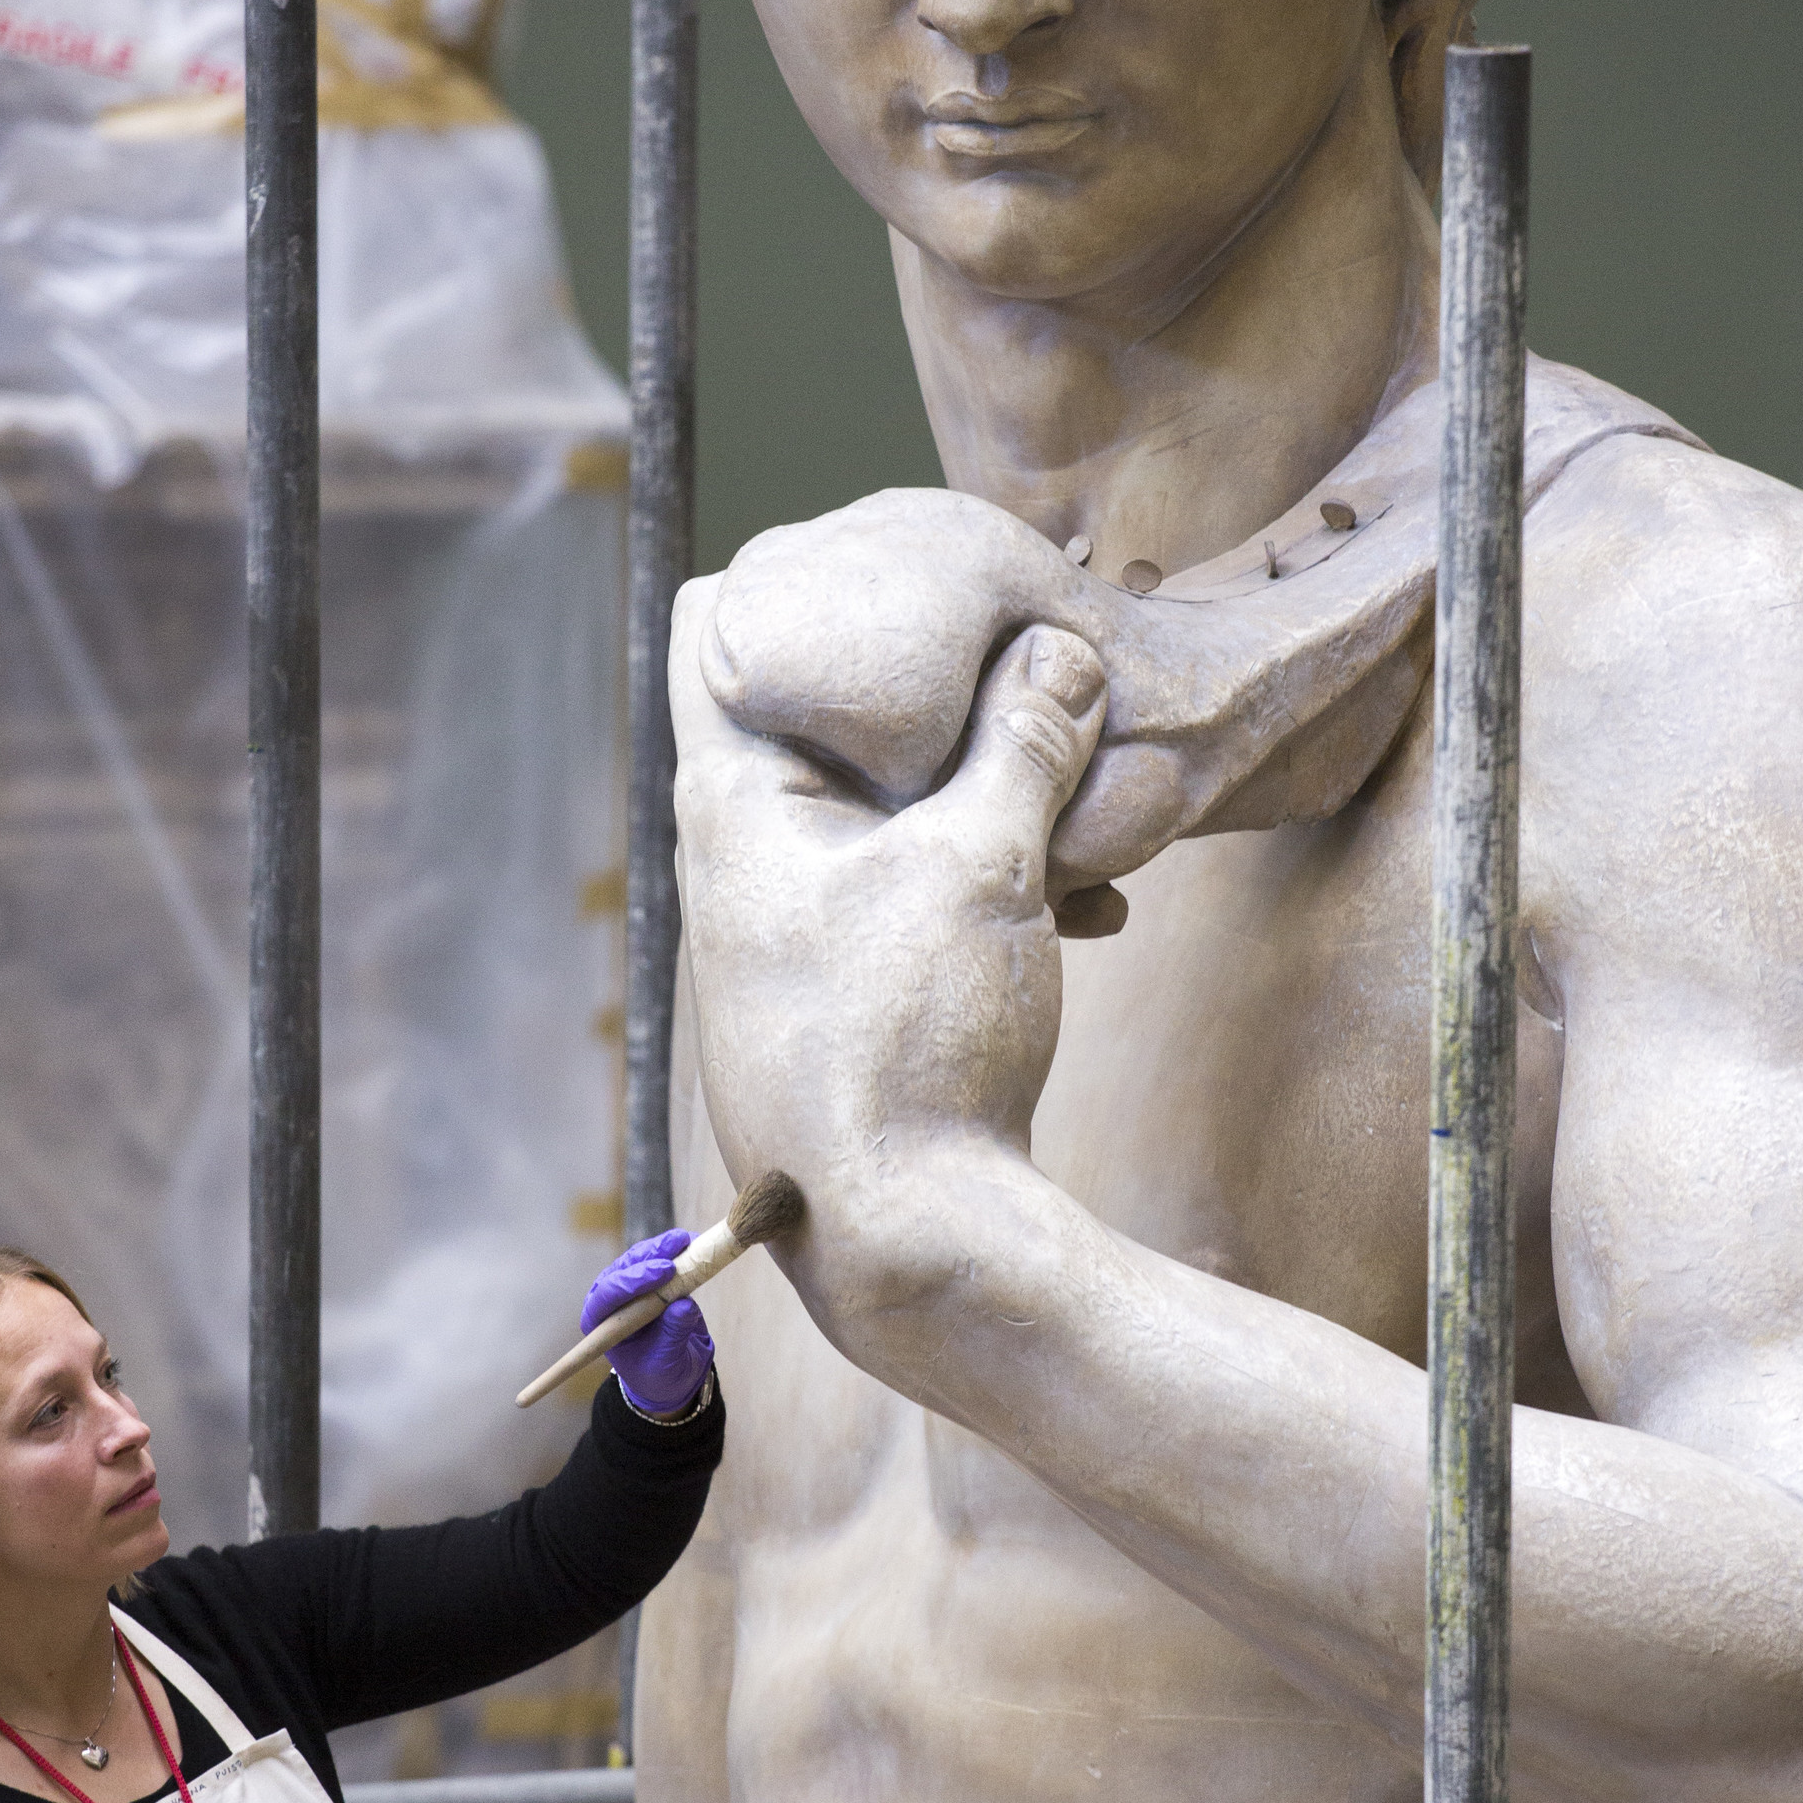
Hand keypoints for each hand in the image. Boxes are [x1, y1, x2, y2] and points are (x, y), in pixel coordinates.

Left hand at [582, 1231, 714, 1415]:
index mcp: (601, 1325)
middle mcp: (609, 1301)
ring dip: (663, 1246)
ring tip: (687, 1240)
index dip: (634, 1279)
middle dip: (651, 1255)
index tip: (665, 1271)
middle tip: (679, 1246)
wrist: (673, 1371)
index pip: (608, 1295)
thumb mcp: (667, 1362)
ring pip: (640, 1256)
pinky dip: (676, 1249)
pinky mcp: (650, 1278)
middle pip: (624, 1268)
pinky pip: (658, 1257)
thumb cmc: (660, 1374)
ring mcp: (629, 1286)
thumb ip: (672, 1336)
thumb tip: (684, 1306)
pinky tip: (693, 1242)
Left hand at [673, 604, 1107, 1330]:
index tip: (893, 559)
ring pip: (885, 810)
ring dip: (980, 783)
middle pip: (819, 717)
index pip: (708, 629)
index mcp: (732, 805)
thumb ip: (1023, 743)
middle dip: (927, 684)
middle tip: (1025, 646)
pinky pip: (915, 893)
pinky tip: (1094, 898)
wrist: (908, 1243)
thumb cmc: (912, 1043)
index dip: (790, 573)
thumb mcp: (984, 864)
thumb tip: (1058, 648)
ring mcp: (791, 934)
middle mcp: (740, 862)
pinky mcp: (848, 995)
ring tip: (1080, 768)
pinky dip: (991, 872)